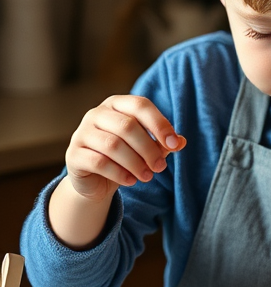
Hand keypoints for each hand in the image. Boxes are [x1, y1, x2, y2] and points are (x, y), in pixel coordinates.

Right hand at [65, 95, 183, 201]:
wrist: (97, 180)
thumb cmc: (126, 157)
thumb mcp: (147, 148)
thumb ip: (163, 143)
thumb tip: (181, 141)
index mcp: (117, 105)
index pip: (140, 105)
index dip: (160, 124)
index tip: (174, 145)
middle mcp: (96, 114)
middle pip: (127, 126)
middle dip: (149, 149)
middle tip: (161, 167)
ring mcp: (82, 133)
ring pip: (113, 145)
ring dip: (136, 163)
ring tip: (148, 176)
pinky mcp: (73, 154)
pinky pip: (99, 162)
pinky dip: (119, 173)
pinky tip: (131, 181)